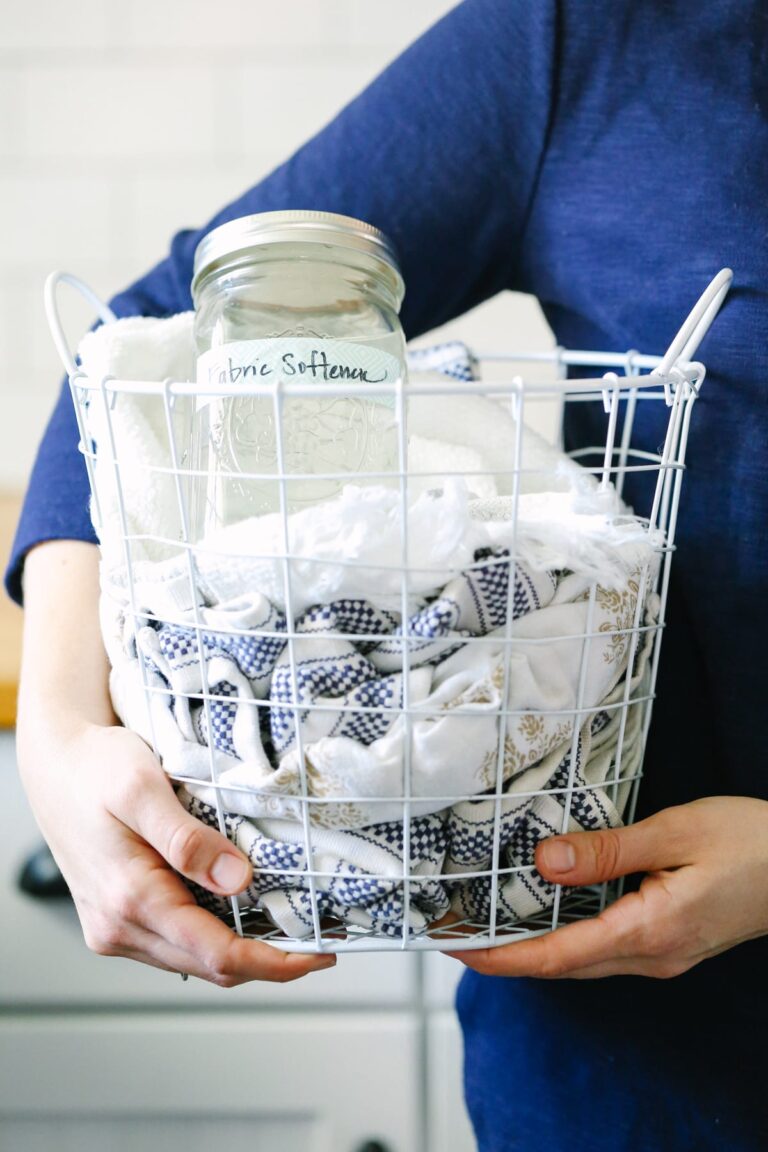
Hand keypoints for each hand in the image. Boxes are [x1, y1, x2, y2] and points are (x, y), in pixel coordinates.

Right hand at [18, 720, 336, 985]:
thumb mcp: (141, 789)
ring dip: (245, 952)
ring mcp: (116, 928)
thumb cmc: (94, 768)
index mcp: (129, 900)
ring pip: (195, 961)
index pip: (217, 954)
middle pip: (211, 967)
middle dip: (270, 961)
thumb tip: (237, 880)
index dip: (275, 962)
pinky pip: (178, 944)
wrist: (55, 765)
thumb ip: (186, 838)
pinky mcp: (119, 918)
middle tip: (320, 943)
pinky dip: (216, 937)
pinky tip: (244, 914)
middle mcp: (119, 927)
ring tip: (291, 928)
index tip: (319, 954)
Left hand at [445, 797, 767, 978]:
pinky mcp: (670, 942)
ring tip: (485, 924)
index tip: (454, 948)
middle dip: (504, 955)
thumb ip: (608, 849)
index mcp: (651, 931)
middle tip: (453, 933)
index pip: (557, 956)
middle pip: (561, 966)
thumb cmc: (753, 841)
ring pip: (581, 961)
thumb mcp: (677, 831)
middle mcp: (652, 955)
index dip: (500, 956)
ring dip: (532, 949)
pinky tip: (545, 916)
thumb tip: (545, 862)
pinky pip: (603, 949)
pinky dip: (564, 939)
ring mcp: (663, 955)